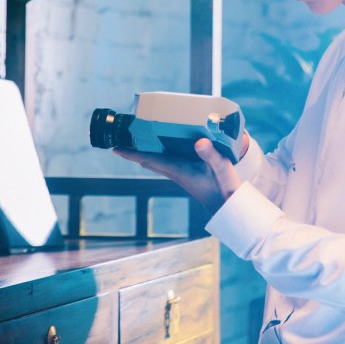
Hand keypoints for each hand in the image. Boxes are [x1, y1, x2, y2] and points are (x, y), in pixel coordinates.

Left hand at [114, 138, 242, 213]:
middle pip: (148, 160)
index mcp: (177, 169)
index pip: (149, 159)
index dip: (131, 154)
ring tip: (138, 138)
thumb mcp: (220, 167)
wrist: (229, 205)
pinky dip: (160, 153)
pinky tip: (166, 145)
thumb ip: (210, 154)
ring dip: (146, 151)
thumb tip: (199, 142)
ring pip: (157, 161)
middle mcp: (175, 172)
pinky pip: (167, 161)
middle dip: (134, 151)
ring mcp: (180, 174)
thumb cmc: (224, 187)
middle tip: (122, 139)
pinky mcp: (187, 174)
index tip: (115, 148)